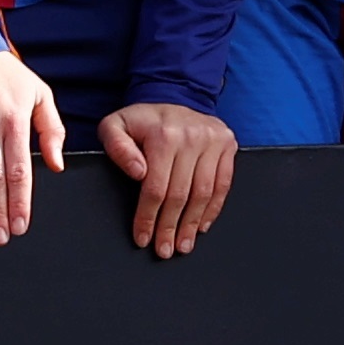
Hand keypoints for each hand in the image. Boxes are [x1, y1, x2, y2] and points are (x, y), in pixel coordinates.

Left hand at [97, 101, 237, 256]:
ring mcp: (214, 141)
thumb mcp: (115, 126)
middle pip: (181, 195)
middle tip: (165, 250)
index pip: (156, 188)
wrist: (174, 94)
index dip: (149, 217)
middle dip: (170, 227)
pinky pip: (223, 184)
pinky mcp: (228, 144)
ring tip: (184, 244)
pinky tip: (201, 225)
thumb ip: (117, 147)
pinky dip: (213, 209)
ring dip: (193, 224)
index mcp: (164, 135)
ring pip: (204, 193)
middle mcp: (193, 137)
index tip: (143, 238)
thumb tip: (137, 172)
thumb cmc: (141, 120)